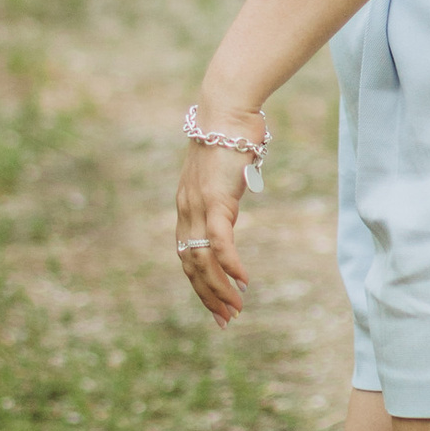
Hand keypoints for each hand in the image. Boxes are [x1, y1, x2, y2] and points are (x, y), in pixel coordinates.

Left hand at [172, 100, 268, 326]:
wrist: (227, 111)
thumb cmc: (230, 138)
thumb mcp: (224, 176)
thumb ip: (224, 198)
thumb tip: (233, 212)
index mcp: (186, 207)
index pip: (188, 255)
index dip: (199, 284)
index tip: (215, 306)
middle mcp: (187, 211)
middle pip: (192, 265)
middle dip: (208, 295)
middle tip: (225, 320)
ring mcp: (199, 207)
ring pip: (203, 260)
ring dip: (220, 288)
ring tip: (235, 309)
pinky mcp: (216, 200)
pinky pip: (220, 241)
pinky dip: (230, 265)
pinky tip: (243, 281)